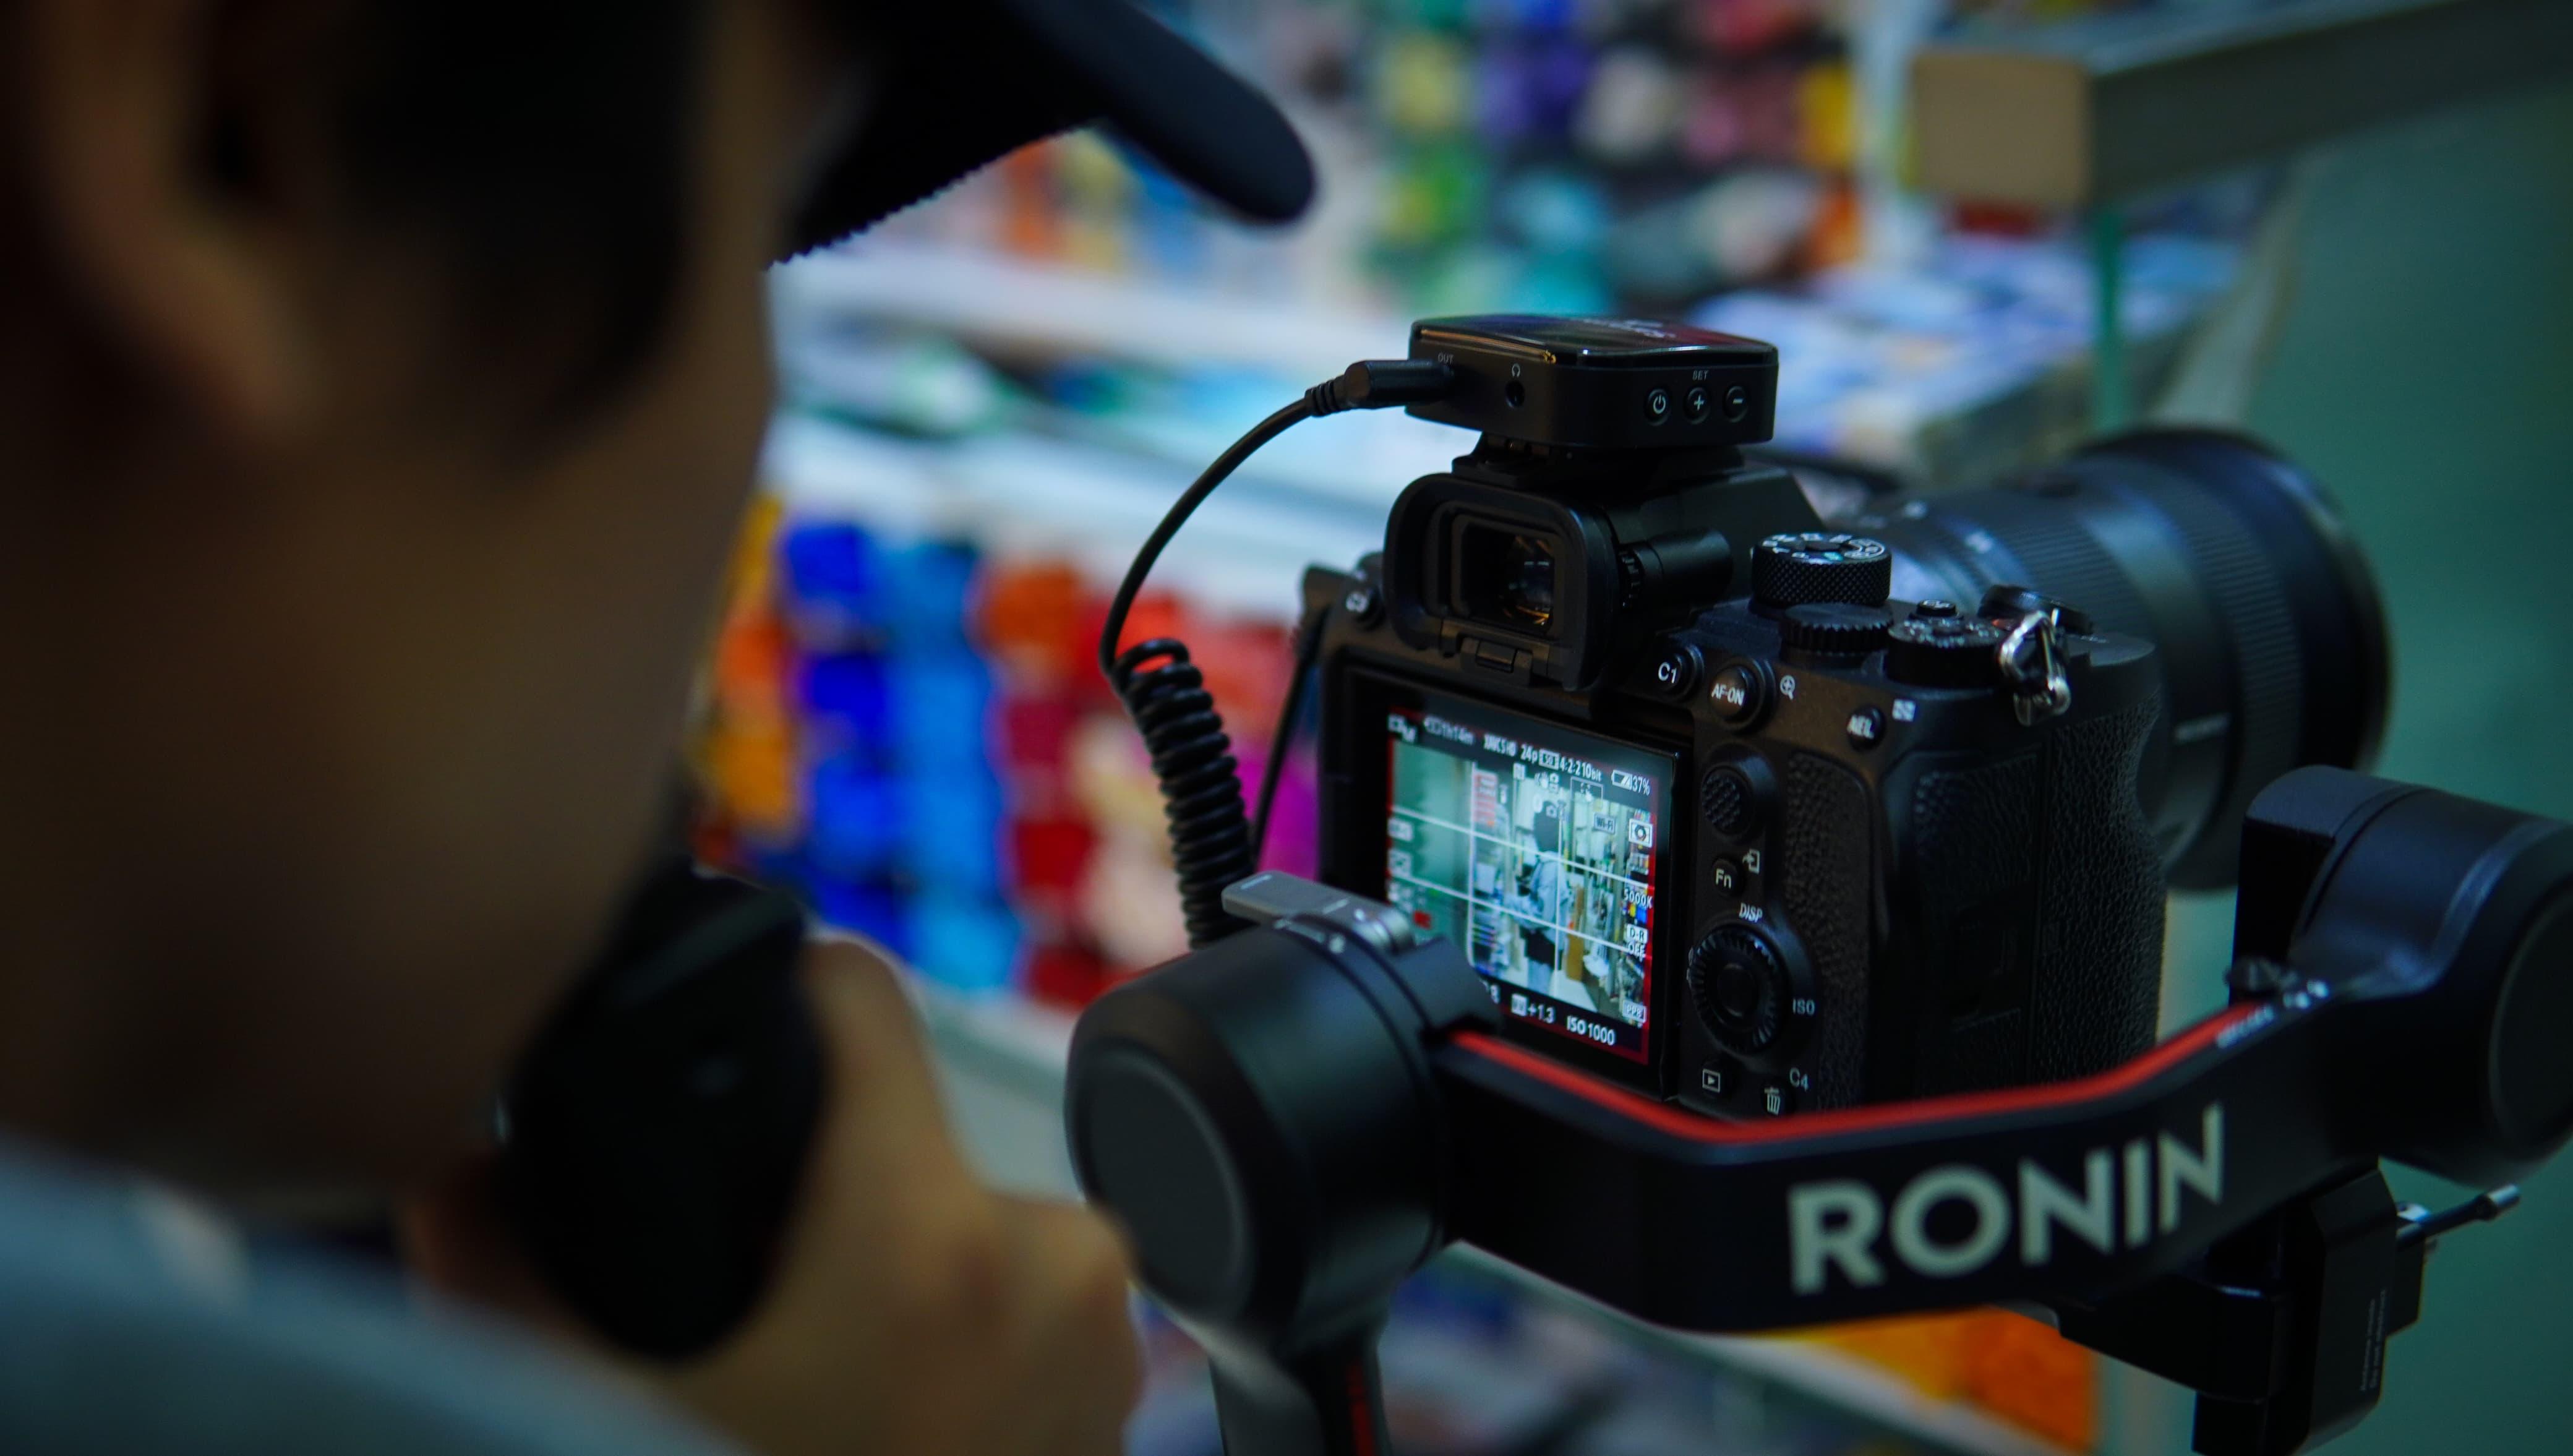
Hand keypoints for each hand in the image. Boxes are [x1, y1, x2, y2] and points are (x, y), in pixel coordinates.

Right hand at [405, 941, 1142, 1455]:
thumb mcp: (581, 1407)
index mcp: (929, 1237)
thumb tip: (449, 1161)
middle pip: (912, 1129)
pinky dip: (953, 1332)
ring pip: (971, 1219)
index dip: (788, 993)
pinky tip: (874, 1400)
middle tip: (751, 1282)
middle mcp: (1053, 1268)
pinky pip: (1023, 1307)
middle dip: (830, 1180)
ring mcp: (1104, 1343)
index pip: (868, 1000)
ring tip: (808, 1361)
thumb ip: (495, 1264)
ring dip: (894, 1262)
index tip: (744, 1020)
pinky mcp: (1116, 1408)